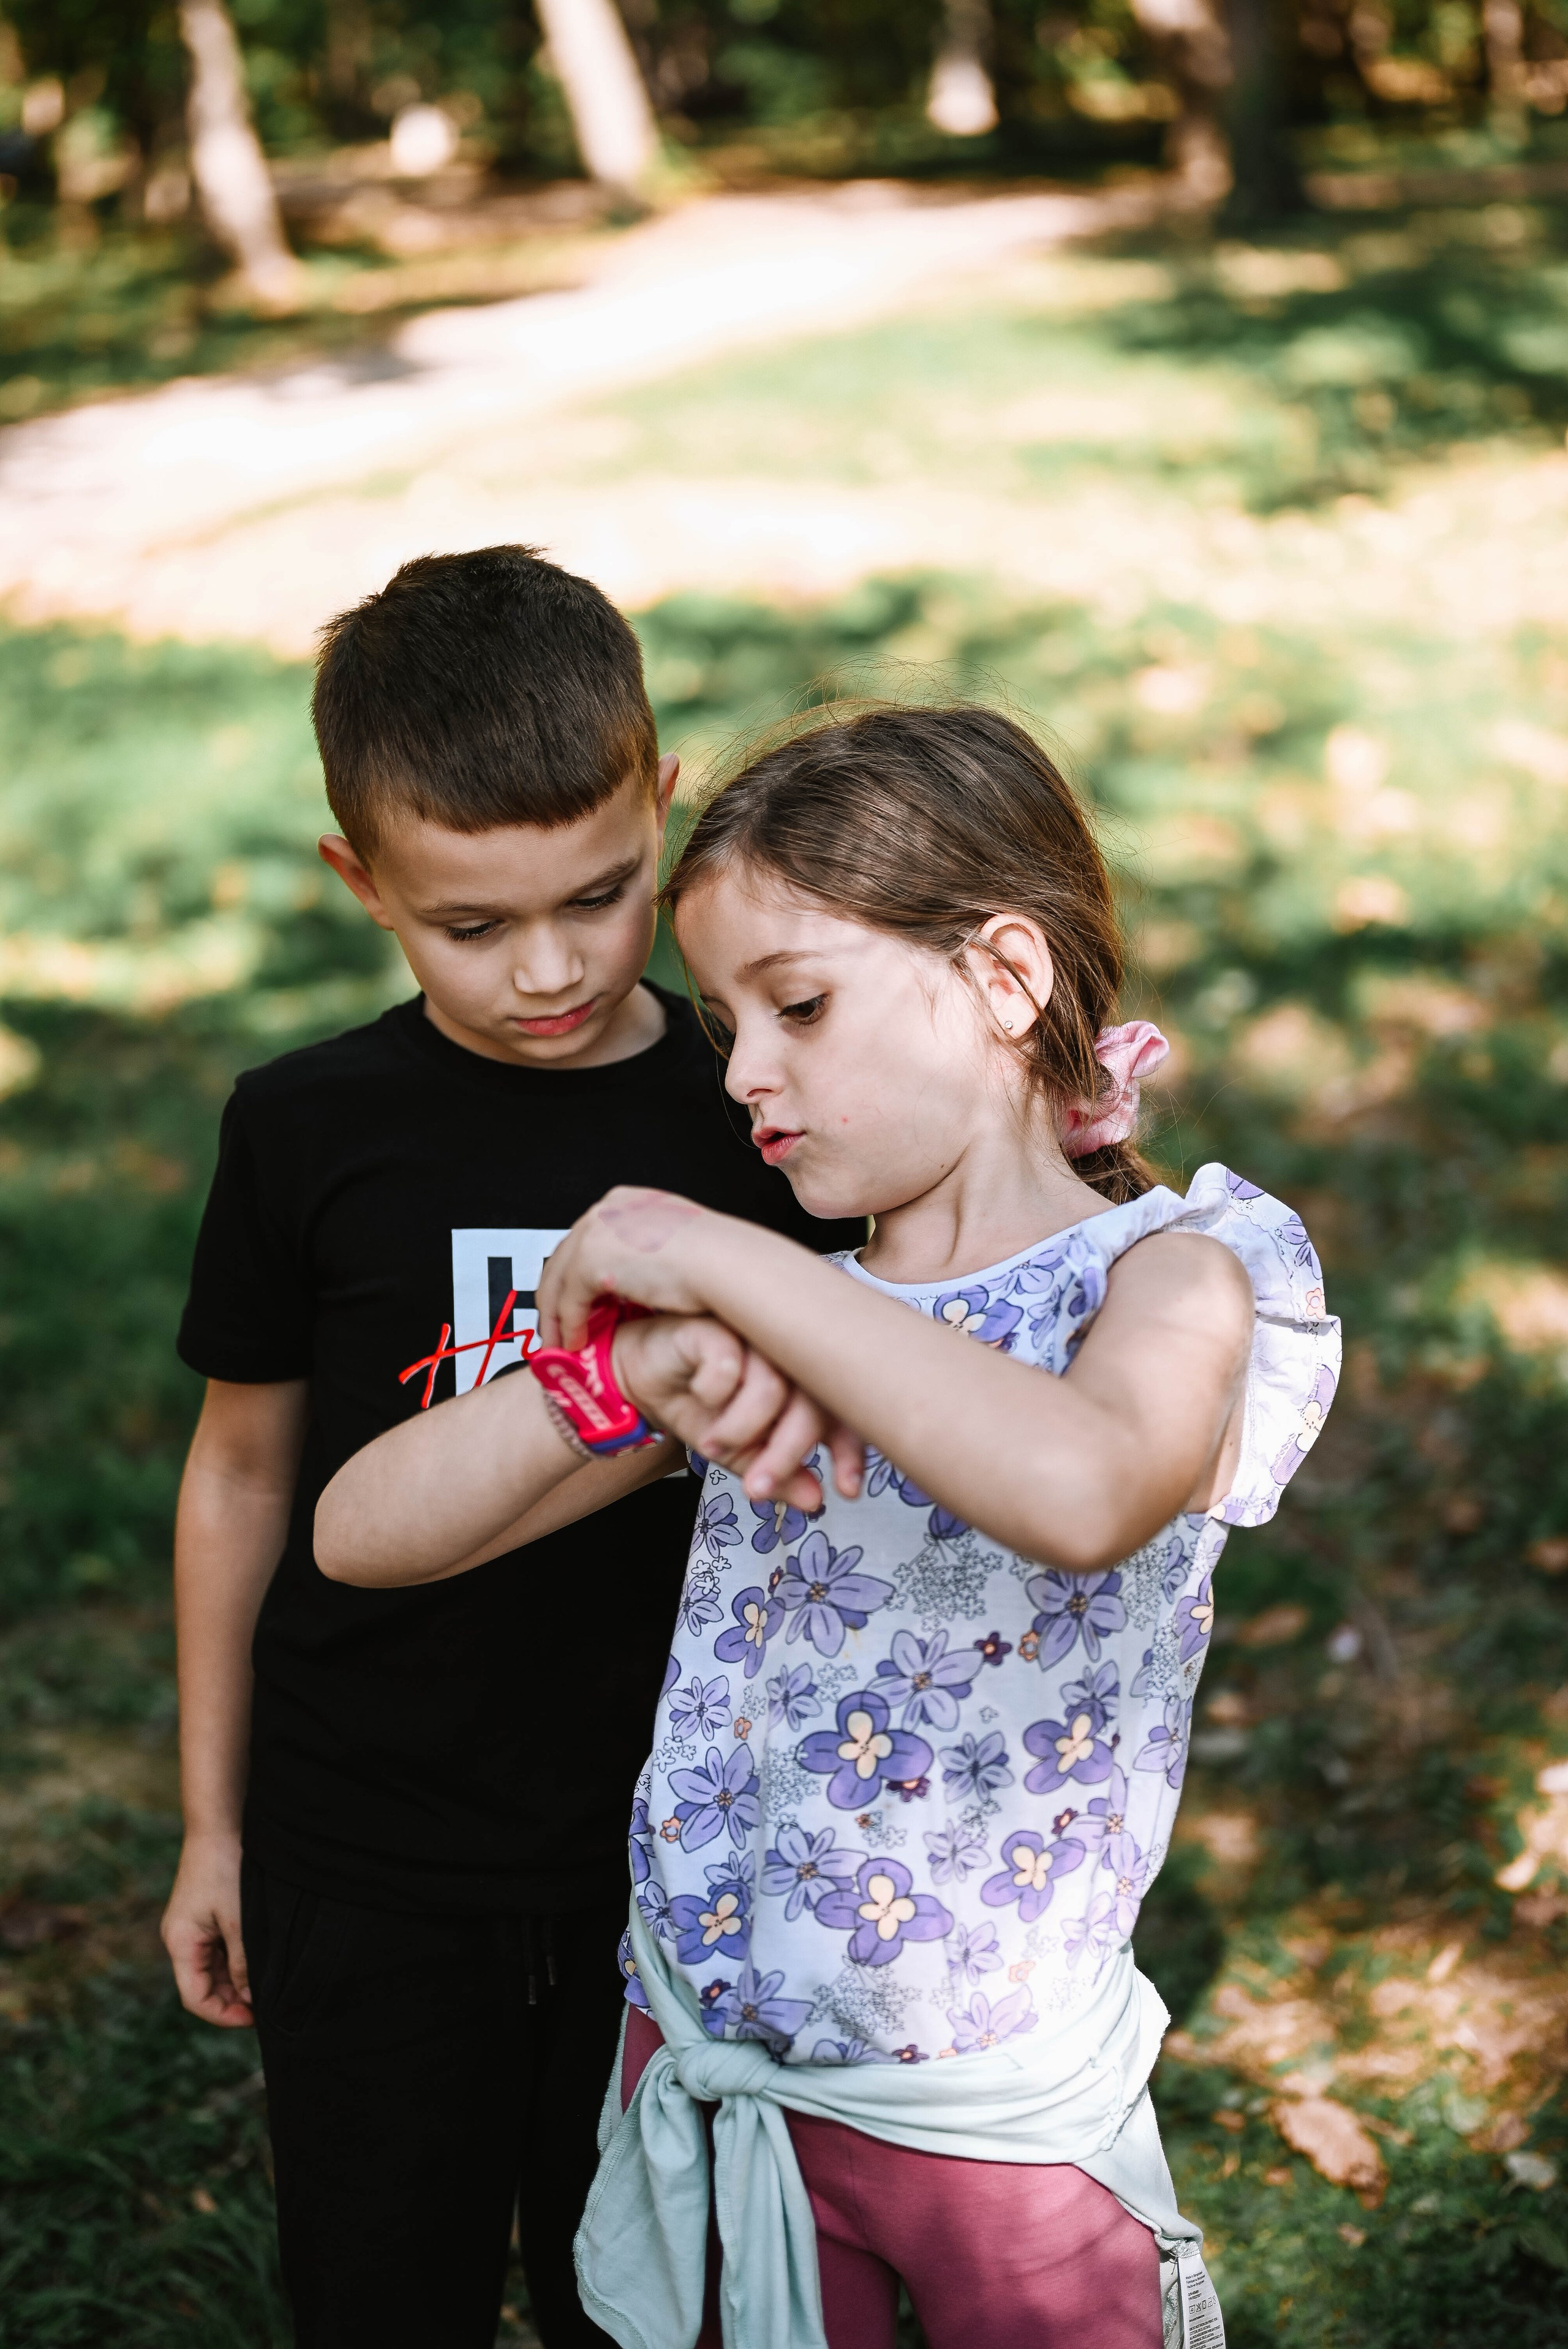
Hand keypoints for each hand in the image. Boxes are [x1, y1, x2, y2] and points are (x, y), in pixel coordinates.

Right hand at [161, 1830, 252, 2028]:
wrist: (219, 1824)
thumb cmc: (226, 1869)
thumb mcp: (238, 1921)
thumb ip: (242, 1962)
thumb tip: (250, 1997)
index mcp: (180, 1943)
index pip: (196, 1998)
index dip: (223, 2014)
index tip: (254, 2018)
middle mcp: (180, 1938)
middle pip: (203, 1985)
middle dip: (232, 1999)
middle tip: (267, 2004)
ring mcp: (190, 1926)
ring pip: (212, 1968)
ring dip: (235, 1980)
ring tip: (266, 1985)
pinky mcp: (202, 1914)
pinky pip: (217, 1949)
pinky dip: (235, 1960)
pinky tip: (258, 1961)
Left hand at [537, 1188, 730, 1348]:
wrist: (724, 1263)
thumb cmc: (716, 1259)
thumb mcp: (673, 1243)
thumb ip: (646, 1253)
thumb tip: (639, 1277)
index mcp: (625, 1202)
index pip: (585, 1238)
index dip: (575, 1273)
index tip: (575, 1298)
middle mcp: (606, 1211)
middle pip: (563, 1257)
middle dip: (556, 1295)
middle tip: (556, 1323)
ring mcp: (595, 1233)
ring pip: (558, 1280)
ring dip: (556, 1315)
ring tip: (561, 1340)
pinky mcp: (590, 1262)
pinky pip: (568, 1301)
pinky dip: (569, 1325)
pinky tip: (576, 1342)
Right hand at [614, 1314, 862, 1510]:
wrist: (638, 1378)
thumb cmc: (695, 1405)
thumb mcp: (737, 1451)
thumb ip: (776, 1473)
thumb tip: (815, 1502)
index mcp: (801, 1380)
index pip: (842, 1413)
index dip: (852, 1452)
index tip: (846, 1491)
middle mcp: (786, 1354)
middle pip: (812, 1404)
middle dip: (786, 1455)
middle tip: (757, 1488)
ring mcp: (755, 1335)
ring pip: (772, 1389)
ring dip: (739, 1430)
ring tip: (711, 1444)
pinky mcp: (717, 1323)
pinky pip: (729, 1366)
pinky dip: (712, 1393)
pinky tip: (699, 1394)